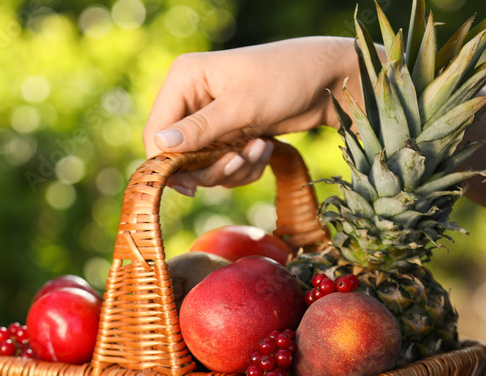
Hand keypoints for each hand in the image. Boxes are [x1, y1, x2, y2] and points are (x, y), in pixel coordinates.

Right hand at [141, 36, 359, 194]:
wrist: (329, 80)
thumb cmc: (287, 78)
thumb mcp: (243, 105)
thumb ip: (201, 129)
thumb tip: (160, 146)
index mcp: (185, 78)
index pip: (156, 132)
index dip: (168, 164)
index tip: (190, 188)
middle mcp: (191, 98)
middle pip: (179, 156)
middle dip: (211, 167)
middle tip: (238, 161)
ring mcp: (211, 118)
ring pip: (203, 167)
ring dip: (234, 167)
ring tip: (260, 148)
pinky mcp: (228, 134)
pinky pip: (223, 166)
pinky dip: (245, 166)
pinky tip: (265, 147)